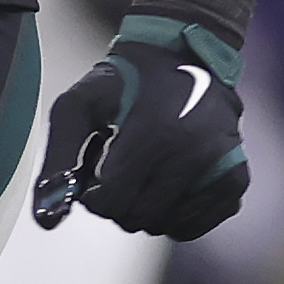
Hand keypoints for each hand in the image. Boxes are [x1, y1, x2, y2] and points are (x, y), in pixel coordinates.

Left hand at [35, 11, 249, 240]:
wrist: (185, 56)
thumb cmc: (123, 82)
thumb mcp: (77, 105)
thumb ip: (57, 162)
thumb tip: (48, 222)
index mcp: (156, 134)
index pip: (109, 203)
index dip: (92, 192)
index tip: (96, 164)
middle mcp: (196, 154)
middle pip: (134, 218)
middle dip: (116, 199)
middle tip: (120, 163)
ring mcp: (221, 170)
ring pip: (161, 226)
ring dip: (143, 206)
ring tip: (146, 166)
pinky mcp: (236, 182)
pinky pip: (191, 227)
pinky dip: (171, 213)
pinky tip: (168, 180)